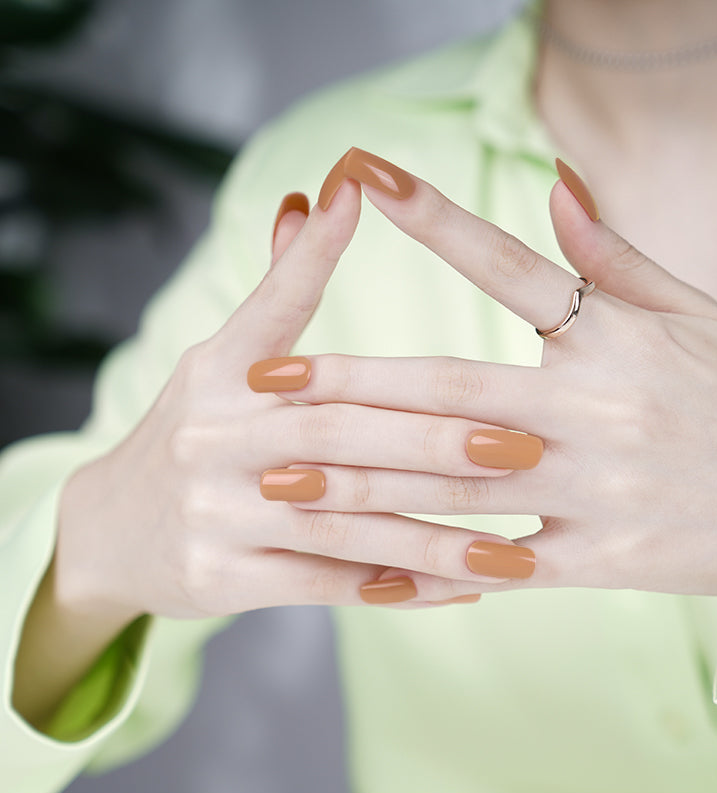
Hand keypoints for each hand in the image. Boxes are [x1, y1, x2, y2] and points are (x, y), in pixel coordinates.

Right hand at [15, 176, 537, 725]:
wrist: (110, 532)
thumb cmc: (191, 435)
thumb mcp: (219, 366)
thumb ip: (275, 293)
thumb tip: (310, 201)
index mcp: (216, 372)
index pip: (271, 305)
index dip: (312, 253)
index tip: (360, 194)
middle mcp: (211, 435)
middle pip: (336, 432)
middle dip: (433, 441)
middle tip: (520, 444)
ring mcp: (212, 511)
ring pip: (341, 522)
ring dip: (432, 535)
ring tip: (509, 546)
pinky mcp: (220, 578)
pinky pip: (325, 585)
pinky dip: (394, 588)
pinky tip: (459, 589)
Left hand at [286, 151, 716, 596]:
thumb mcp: (692, 311)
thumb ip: (614, 253)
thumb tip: (553, 180)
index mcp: (614, 336)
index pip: (508, 266)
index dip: (435, 219)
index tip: (364, 182)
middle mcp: (595, 409)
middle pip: (448, 392)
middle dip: (349, 388)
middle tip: (263, 383)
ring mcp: (595, 488)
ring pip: (455, 484)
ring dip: (361, 484)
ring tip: (281, 479)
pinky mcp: (601, 559)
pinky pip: (503, 563)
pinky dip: (436, 567)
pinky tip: (368, 568)